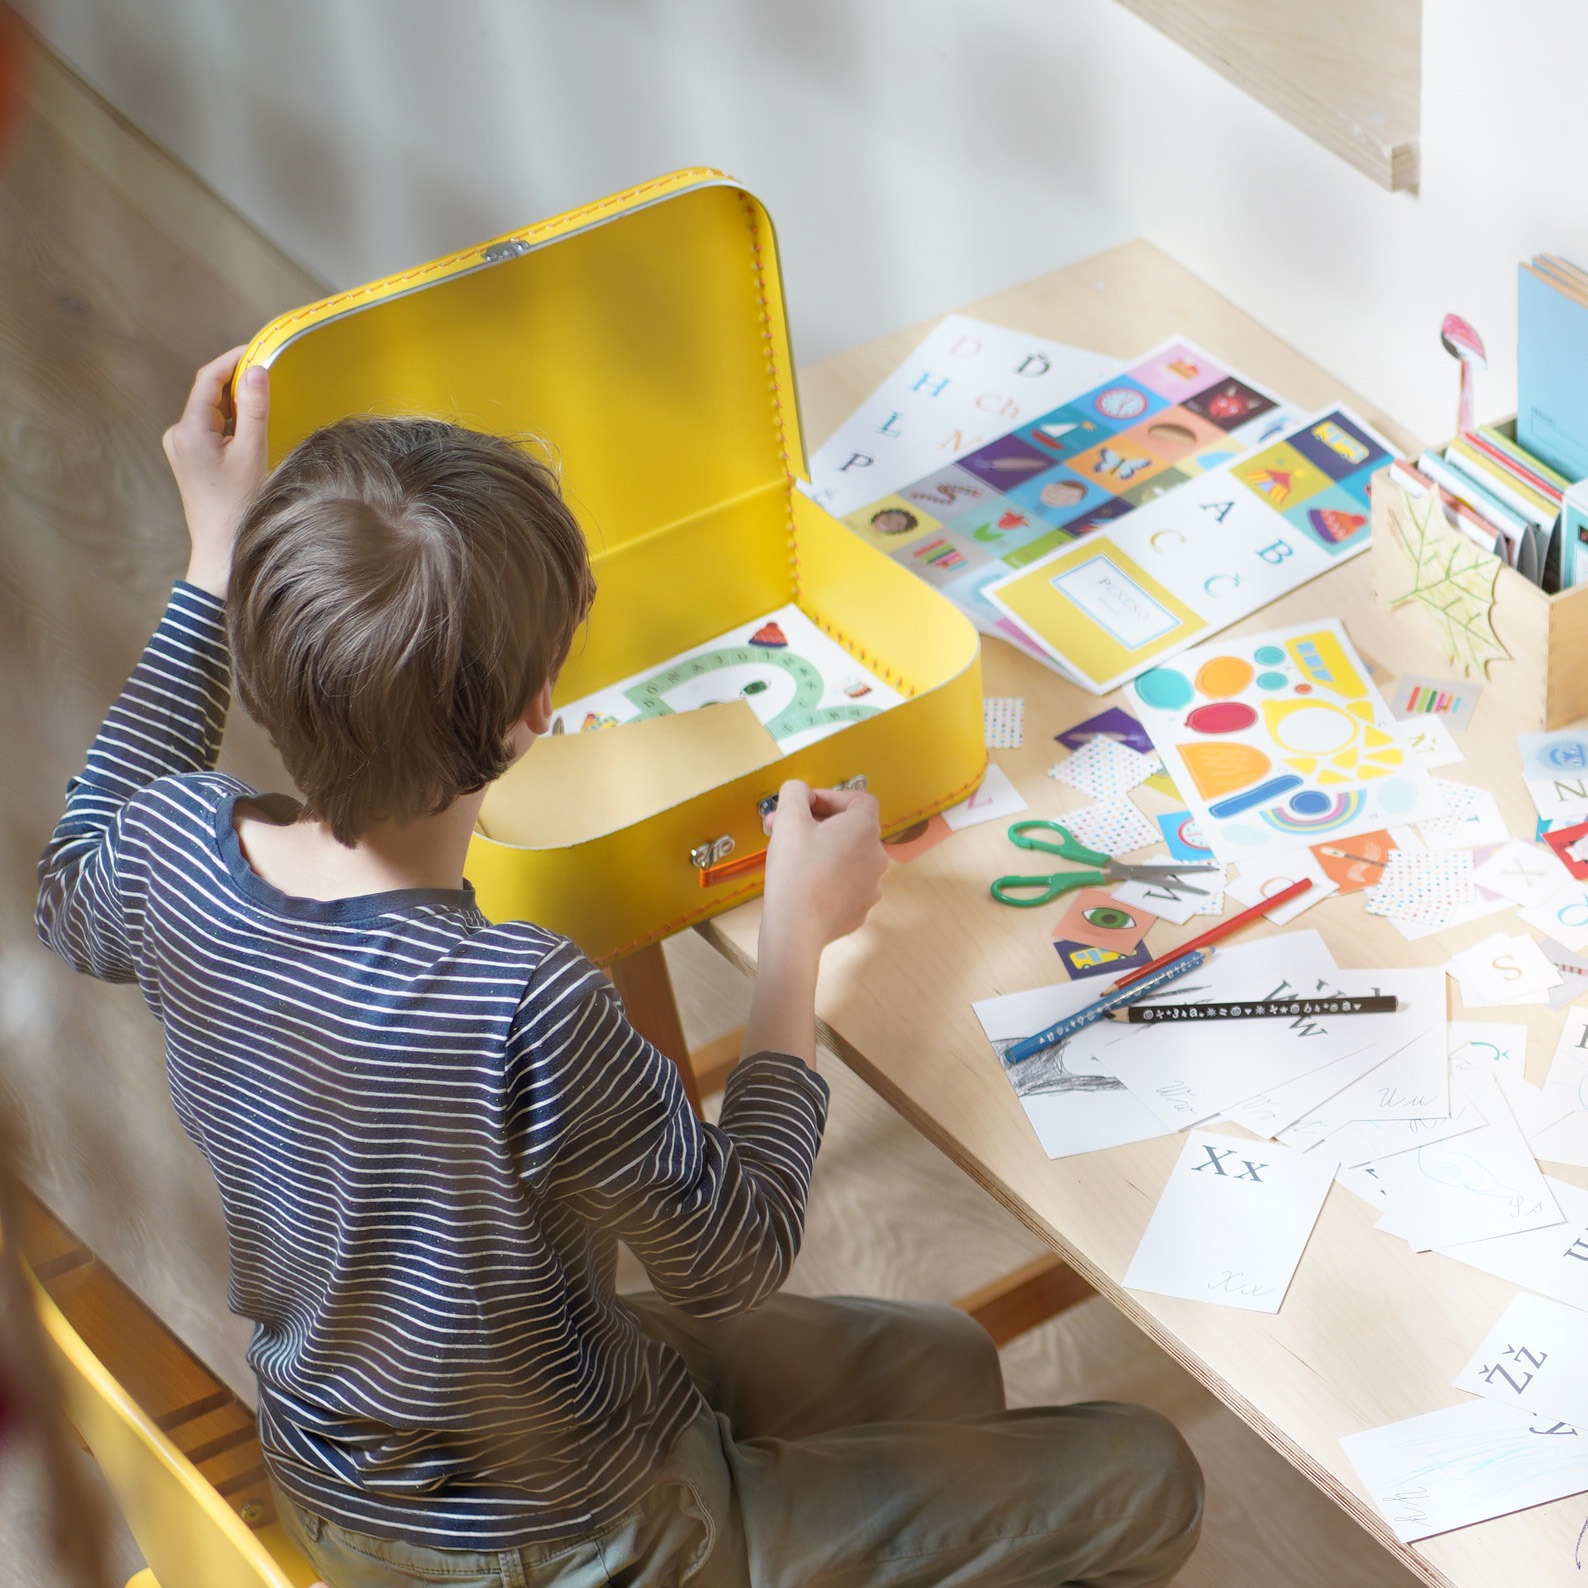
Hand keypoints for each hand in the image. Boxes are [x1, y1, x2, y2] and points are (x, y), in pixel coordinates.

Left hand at [162, 347, 269, 597]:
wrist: (223, 553)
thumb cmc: (238, 509)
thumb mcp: (252, 454)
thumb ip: (255, 410)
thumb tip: (257, 370)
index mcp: (188, 431)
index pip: (208, 380)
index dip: (233, 360)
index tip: (260, 349)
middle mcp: (179, 436)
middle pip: (210, 395)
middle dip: (238, 383)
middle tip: (271, 375)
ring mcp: (183, 450)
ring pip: (214, 413)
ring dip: (238, 405)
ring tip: (267, 405)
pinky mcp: (192, 462)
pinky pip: (214, 431)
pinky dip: (234, 424)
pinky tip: (254, 432)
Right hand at [761, 780, 885, 956]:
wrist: (796, 927)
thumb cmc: (796, 871)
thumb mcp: (788, 819)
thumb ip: (795, 793)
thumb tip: (799, 790)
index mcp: (865, 828)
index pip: (859, 799)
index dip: (831, 797)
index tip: (805, 805)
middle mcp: (876, 856)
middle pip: (850, 829)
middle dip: (817, 824)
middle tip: (785, 829)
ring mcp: (871, 886)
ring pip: (847, 858)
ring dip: (823, 851)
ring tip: (792, 858)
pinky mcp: (860, 909)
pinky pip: (844, 885)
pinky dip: (827, 879)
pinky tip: (803, 884)